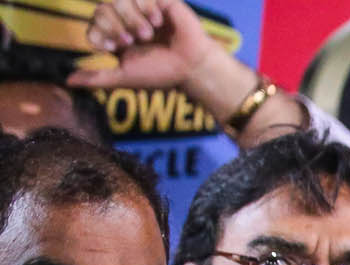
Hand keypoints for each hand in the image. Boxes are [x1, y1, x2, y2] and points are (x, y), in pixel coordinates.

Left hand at [73, 0, 216, 88]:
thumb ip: (97, 77)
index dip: (101, 33)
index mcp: (116, 33)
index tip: (116, 48)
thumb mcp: (125, 77)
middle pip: (102, 8)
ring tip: (150, 34)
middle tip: (137, 41)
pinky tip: (159, 22)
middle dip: (117, 26)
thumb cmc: (162, 73)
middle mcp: (126, 17)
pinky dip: (147, 9)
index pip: (93, 22)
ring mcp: (141, 6)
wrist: (191, 66)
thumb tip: (67, 81)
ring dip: (133, 19)